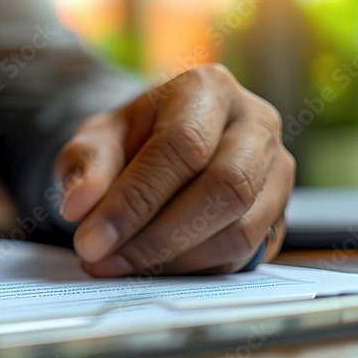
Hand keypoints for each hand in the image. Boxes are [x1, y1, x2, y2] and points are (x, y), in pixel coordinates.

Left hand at [55, 64, 294, 276]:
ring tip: (119, 265)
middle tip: (103, 260)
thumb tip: (79, 207)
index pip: (182, 146)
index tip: (91, 239)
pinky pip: (245, 254)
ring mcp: (277, 169)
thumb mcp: (98, 139)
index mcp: (208, 89)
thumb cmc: (131, 140)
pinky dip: (194, 269)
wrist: (161, 146)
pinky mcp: (278, 212)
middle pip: (225, 188)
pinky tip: (152, 268)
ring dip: (174, 259)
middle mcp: (256, 123)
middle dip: (158, 236)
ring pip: (241, 229)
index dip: (135, 200)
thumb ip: (86, 165)